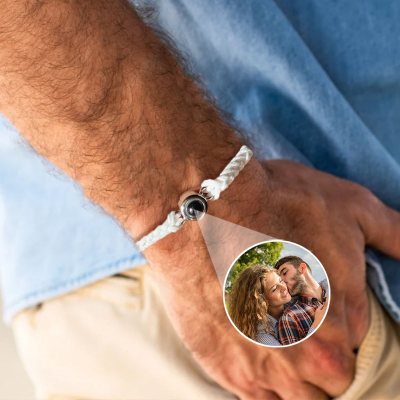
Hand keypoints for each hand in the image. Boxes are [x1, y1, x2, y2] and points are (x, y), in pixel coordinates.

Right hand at [146, 158, 399, 399]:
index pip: (359, 350)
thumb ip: (396, 234)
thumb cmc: (276, 204)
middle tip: (296, 323)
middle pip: (332, 380)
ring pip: (299, 398)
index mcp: (346, 321)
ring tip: (276, 342)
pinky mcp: (226, 370)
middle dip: (322, 356)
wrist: (203, 210)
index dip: (342, 329)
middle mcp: (310, 356)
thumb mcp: (349, 206)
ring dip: (295, 378)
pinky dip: (263, 385)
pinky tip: (255, 353)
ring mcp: (266, 368)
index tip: (323, 311)